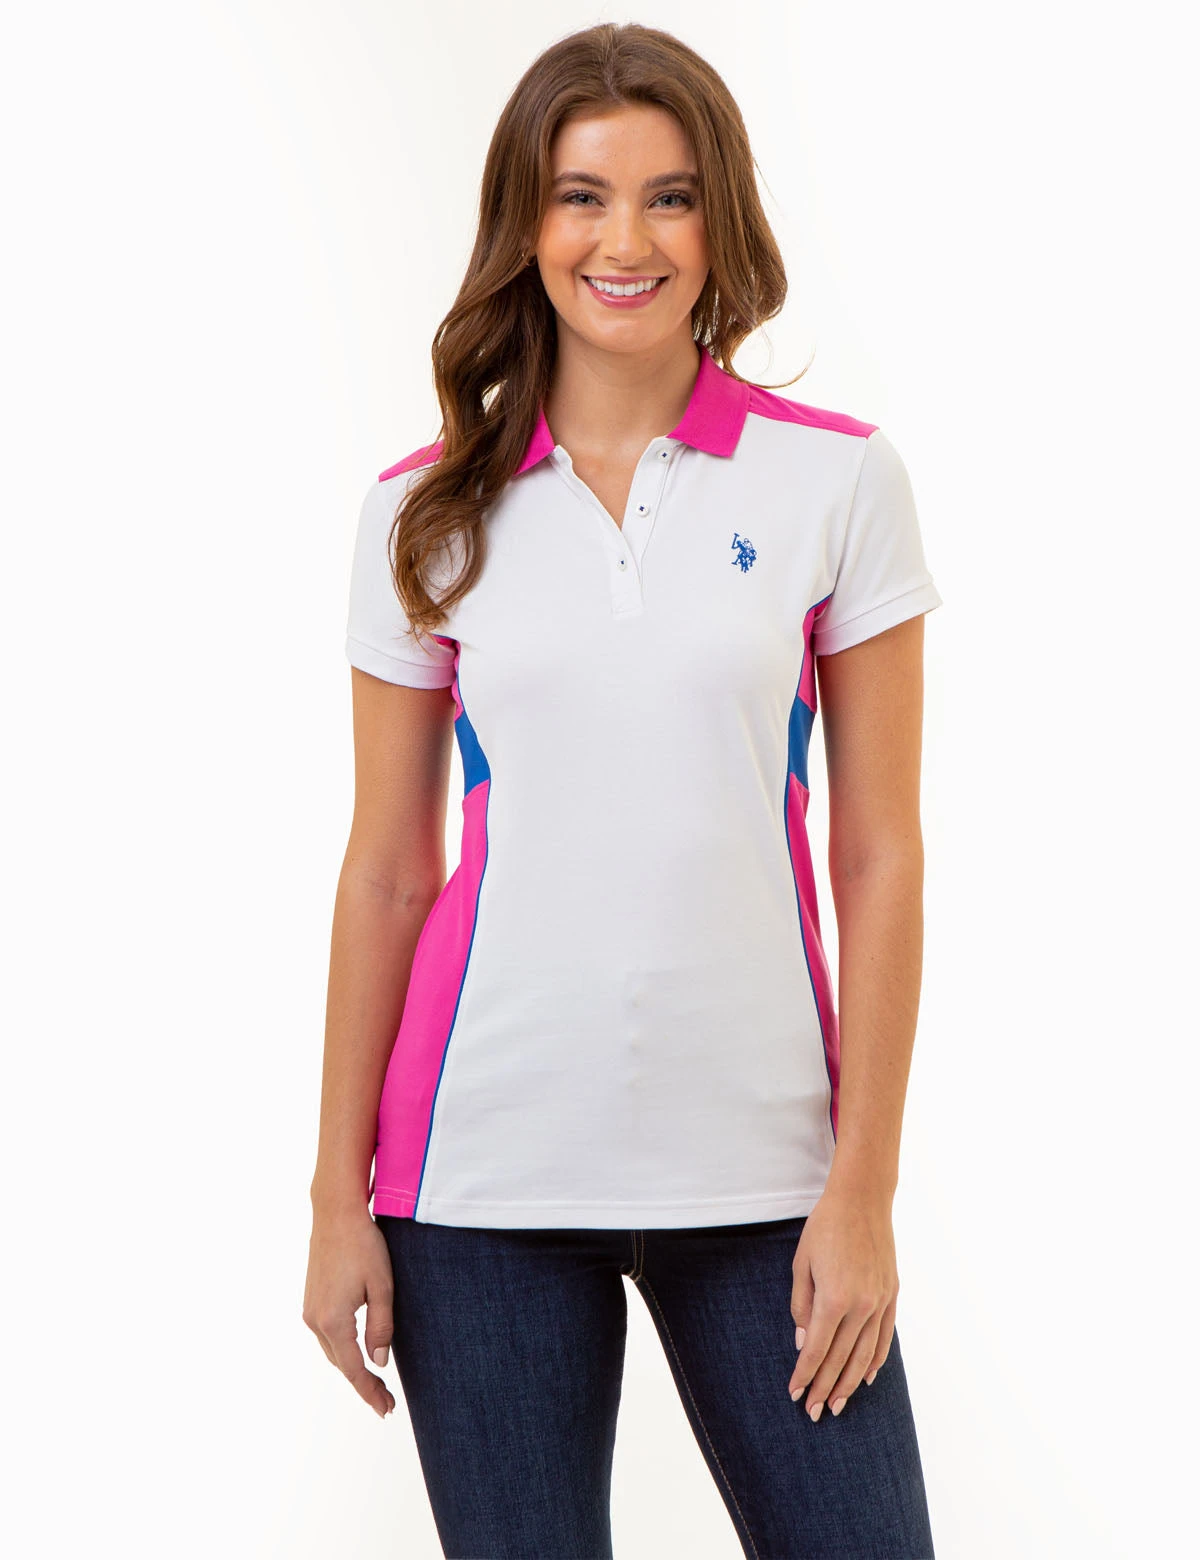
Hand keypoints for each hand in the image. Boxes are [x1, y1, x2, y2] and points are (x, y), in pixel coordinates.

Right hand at [302, 1206, 396, 1420]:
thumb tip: (379, 1362)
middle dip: (363, 1384)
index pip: (354, 1369)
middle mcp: (315, 1320)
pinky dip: (341, 1349)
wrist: (336, 1214)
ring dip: (351, 1367)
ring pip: (332, 1350)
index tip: (386, 1410)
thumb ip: (381, 1327)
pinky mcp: (310, 1300)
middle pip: (340, 1364)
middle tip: (386, 1402)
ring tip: (375, 1381)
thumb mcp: (382, 1286)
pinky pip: (326, 1335)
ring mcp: (309, 1310)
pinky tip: (355, 1351)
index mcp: (334, 1321)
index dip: (371, 1392)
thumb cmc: (364, 1246)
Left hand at [787, 1180, 897, 1420]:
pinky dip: (875, 1361)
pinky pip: (884, 1337)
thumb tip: (802, 1342)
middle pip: (840, 1359)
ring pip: (864, 1355)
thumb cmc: (824, 1228)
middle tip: (813, 1413)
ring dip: (850, 1383)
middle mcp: (861, 1306)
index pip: (816, 1349)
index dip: (804, 1375)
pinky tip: (867, 1377)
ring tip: (838, 1405)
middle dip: (824, 1388)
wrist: (862, 1200)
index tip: (795, 1394)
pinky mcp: (892, 1295)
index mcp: (834, 1299)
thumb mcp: (801, 1264)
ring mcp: (880, 1302)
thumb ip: (801, 1306)